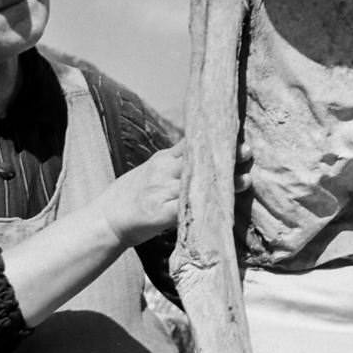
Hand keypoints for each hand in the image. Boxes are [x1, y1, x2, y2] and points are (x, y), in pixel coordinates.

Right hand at [100, 138, 250, 247]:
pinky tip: (225, 207)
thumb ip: (170, 165)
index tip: (234, 133)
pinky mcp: (161, 213)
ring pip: (198, 183)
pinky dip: (207, 207)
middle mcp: (162, 172)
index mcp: (161, 160)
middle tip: (247, 151)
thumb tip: (196, 158)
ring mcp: (162, 191)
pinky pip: (189, 207)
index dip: (213, 140)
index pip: (191, 144)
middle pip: (199, 161)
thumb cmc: (128, 198)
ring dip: (224, 183)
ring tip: (245, 180)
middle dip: (224, 157)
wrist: (105, 219)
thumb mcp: (148, 172)